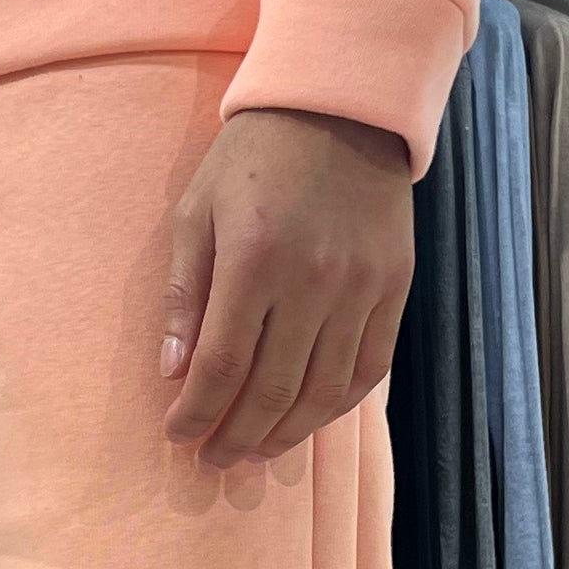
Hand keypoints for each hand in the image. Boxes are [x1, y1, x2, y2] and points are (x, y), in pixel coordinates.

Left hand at [162, 107, 412, 470]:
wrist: (337, 109)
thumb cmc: (252, 158)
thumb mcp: (197, 212)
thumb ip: (184, 295)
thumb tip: (173, 370)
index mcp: (254, 260)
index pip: (223, 364)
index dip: (197, 412)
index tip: (178, 435)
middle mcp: (313, 281)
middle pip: (273, 390)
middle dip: (236, 437)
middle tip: (213, 459)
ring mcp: (361, 288)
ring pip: (324, 392)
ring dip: (285, 434)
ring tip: (255, 451)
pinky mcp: (395, 288)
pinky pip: (369, 368)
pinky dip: (337, 405)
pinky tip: (307, 419)